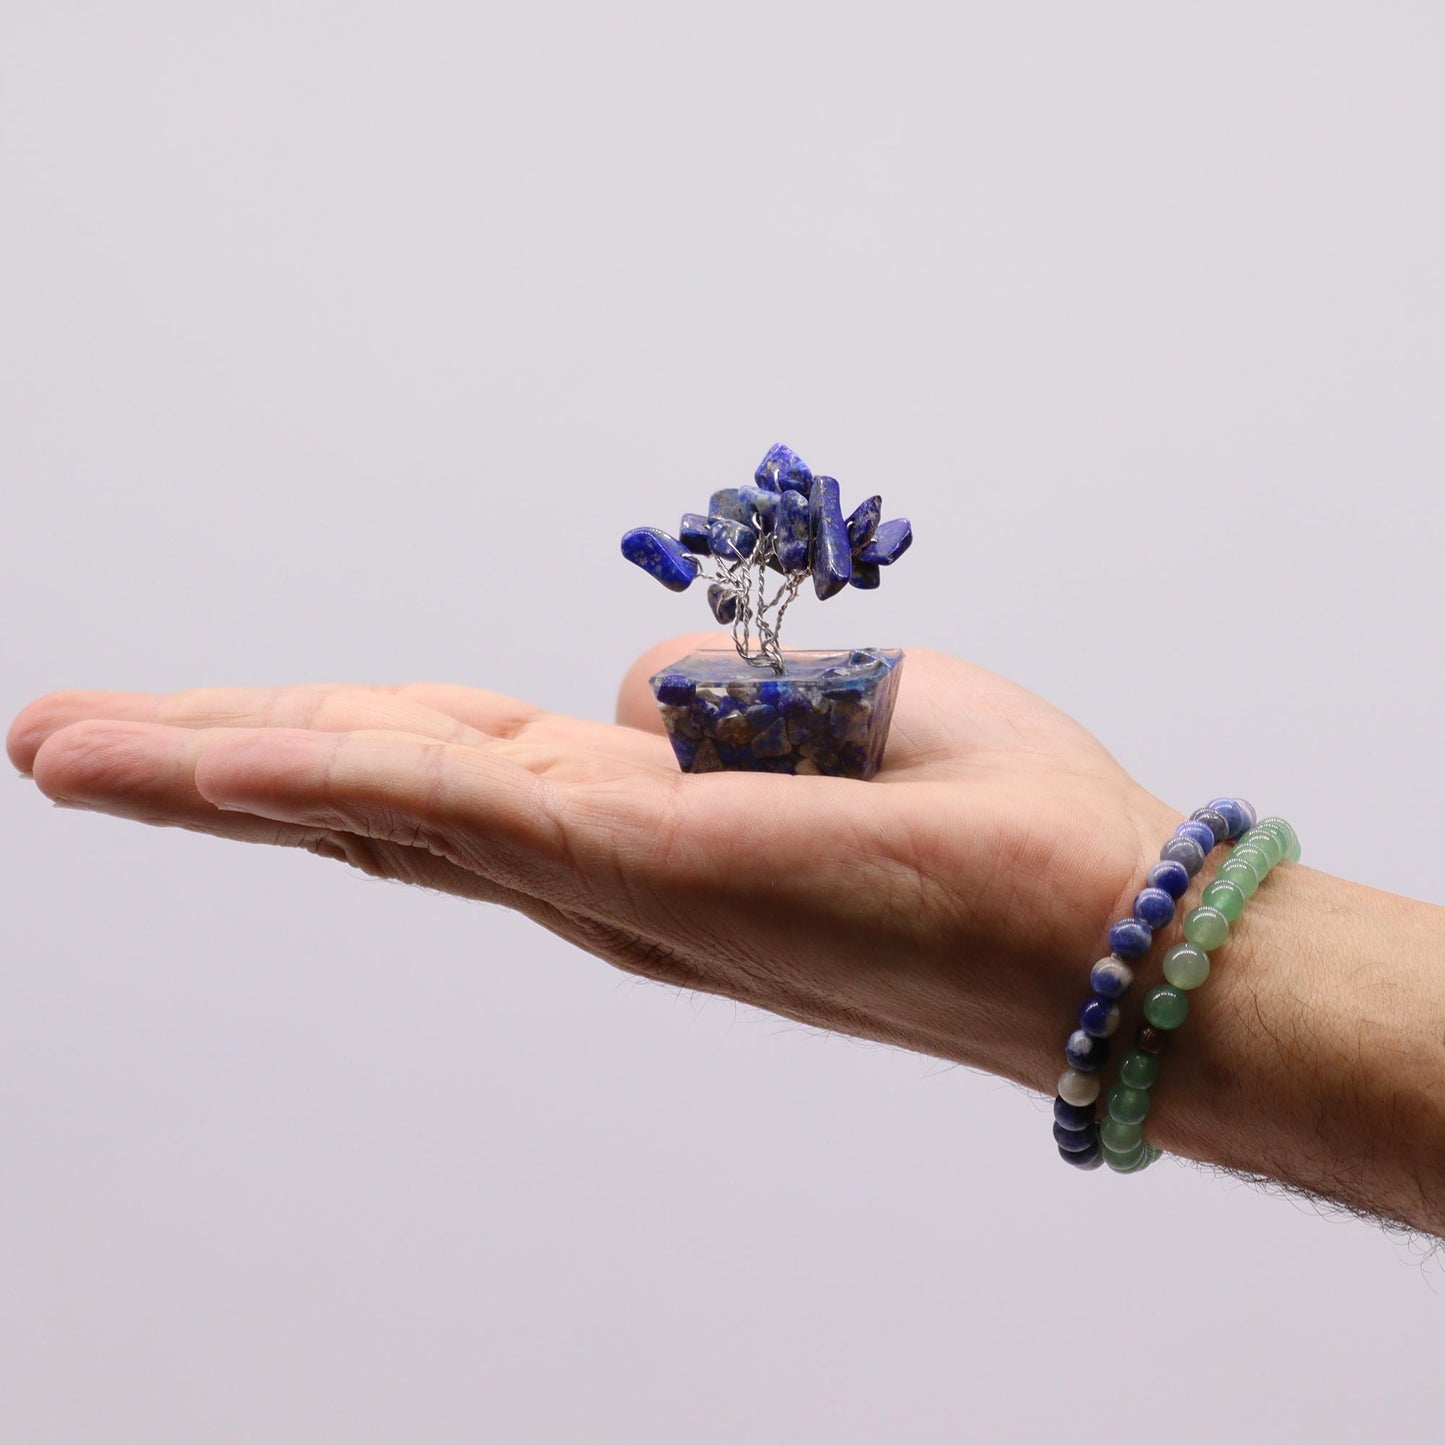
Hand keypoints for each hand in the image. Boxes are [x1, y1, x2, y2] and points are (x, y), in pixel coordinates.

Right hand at [8, 633, 1176, 1093]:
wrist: (1110, 927)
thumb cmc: (994, 823)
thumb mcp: (844, 722)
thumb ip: (713, 710)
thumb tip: (636, 696)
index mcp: (641, 822)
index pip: (446, 768)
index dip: (319, 743)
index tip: (205, 724)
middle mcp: (601, 866)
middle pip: (376, 791)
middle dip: (213, 765)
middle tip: (63, 741)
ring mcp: (611, 875)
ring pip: (378, 801)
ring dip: (214, 772)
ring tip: (66, 746)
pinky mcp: (649, 866)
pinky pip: (459, 807)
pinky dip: (328, 782)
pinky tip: (210, 759)